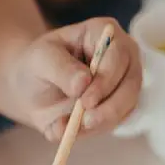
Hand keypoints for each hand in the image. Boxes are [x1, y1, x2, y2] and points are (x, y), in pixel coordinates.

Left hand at [10, 17, 141, 140]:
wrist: (33, 87)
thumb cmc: (38, 64)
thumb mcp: (40, 59)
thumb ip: (60, 68)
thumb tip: (83, 82)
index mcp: (104, 33)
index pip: (118, 54)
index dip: (106, 79)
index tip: (85, 100)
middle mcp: (122, 56)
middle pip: (131, 82)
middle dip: (110, 106)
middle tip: (86, 121)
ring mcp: (124, 82)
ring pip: (128, 105)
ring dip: (104, 121)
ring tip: (74, 129)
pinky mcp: (120, 106)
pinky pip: (117, 121)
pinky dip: (96, 130)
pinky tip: (73, 131)